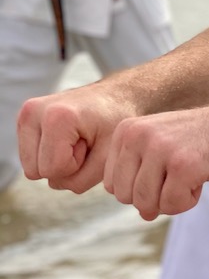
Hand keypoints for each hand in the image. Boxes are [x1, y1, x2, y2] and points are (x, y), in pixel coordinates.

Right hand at [18, 85, 139, 193]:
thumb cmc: (115, 123)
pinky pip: (31, 159)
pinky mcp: (24, 120)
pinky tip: (69, 137)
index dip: (75, 165)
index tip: (91, 143)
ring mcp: (25, 114)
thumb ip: (80, 180)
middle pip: (36, 171)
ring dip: (57, 161)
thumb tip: (53, 183)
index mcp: (56, 116)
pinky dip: (51, 154)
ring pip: (31, 168)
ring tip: (78, 139)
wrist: (115, 96)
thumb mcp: (108, 156)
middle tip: (85, 142)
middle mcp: (33, 111)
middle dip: (65, 164)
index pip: (52, 170)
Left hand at [103, 104, 208, 219]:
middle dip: (154, 199)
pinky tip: (202, 179)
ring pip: (146, 203)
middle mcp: (138, 136)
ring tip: (191, 177)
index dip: (140, 190)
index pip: (113, 185)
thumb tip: (142, 214)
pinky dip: (188, 201)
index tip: (165, 173)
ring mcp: (161, 149)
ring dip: (172, 201)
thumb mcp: (161, 146)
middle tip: (180, 178)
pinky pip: (172, 204)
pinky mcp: (184, 165)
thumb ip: (142, 176)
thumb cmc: (204, 139)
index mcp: (127, 131)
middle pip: (126, 197)